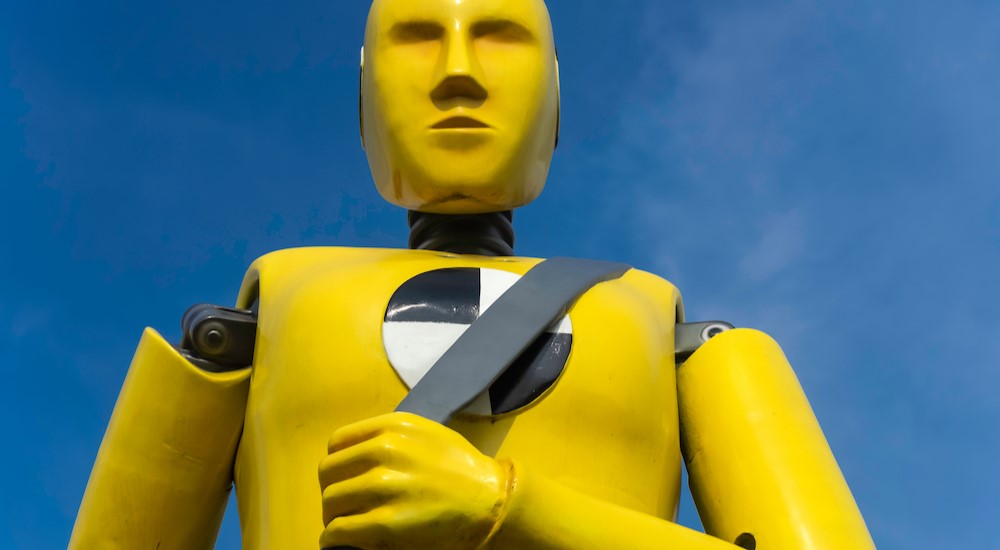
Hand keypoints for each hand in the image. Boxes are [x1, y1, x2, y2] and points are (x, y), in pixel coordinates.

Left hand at [318, 412, 511, 549]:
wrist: (490, 500)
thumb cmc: (461, 468)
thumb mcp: (426, 433)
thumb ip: (390, 436)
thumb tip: (354, 455)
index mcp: (393, 426)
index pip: (337, 443)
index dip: (337, 464)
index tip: (344, 478)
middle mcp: (384, 450)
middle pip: (328, 473)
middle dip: (333, 490)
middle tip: (345, 505)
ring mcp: (383, 486)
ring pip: (330, 502)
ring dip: (333, 516)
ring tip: (346, 524)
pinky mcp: (384, 522)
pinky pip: (338, 530)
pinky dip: (333, 538)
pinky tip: (340, 541)